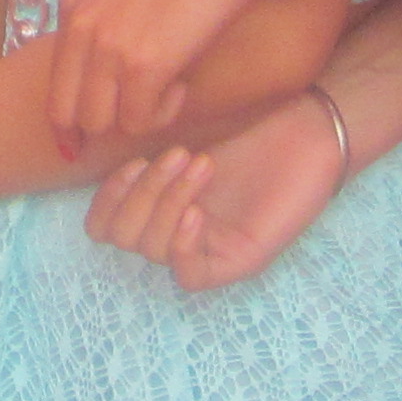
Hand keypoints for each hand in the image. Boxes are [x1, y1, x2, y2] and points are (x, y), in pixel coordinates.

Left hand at [41, 0, 260, 145]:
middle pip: (68, 112)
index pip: (53, 83)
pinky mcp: (144, 65)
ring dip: (134, 118)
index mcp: (74, 4)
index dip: (65, 122)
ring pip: (100, 122)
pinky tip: (181, 85)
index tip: (75, 144)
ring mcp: (109, 47)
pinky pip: (138, 120)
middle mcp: (82, 26)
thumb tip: (104, 65)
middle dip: (96, 130)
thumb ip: (105, 18)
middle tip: (130, 123)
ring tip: (166, 91)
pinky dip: (161, 114)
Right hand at [88, 91, 350, 291]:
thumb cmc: (252, 126)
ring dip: (167, 201)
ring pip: (151, 249)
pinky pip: (189, 274)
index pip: (103, 227)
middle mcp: (178, 233)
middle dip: (141, 193)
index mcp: (160, 207)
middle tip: (177, 156)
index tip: (132, 162)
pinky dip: (183, 244)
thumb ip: (140, 152)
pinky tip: (199, 212)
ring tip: (200, 165)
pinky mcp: (239, 261)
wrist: (311, 130)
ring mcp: (207, 250)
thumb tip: (91, 141)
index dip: (106, 199)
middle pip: (121, 238)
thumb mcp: (184, 133)